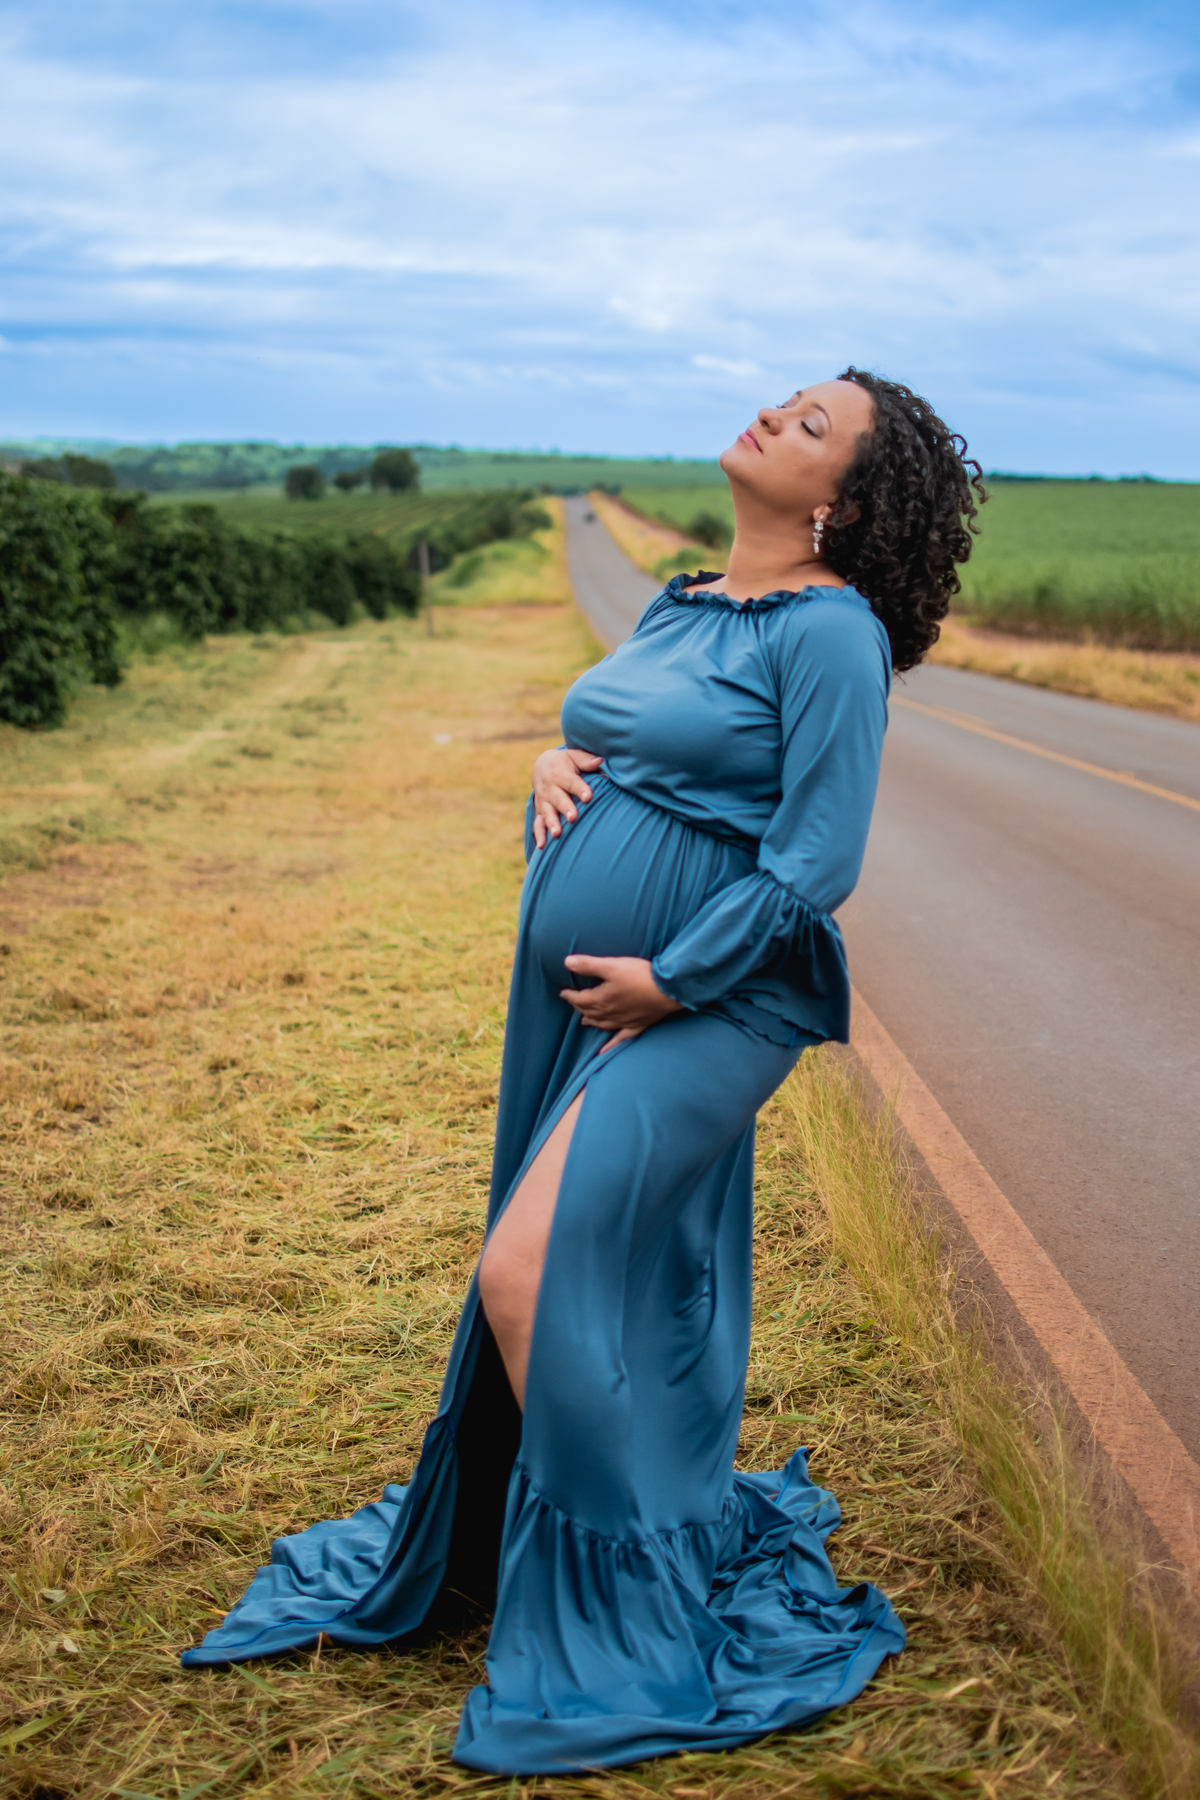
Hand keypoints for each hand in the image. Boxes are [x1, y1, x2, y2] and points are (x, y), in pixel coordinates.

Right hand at [531, 746, 603, 848]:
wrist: (541, 767)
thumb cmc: (565, 763)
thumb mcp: (574, 756)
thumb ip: (587, 760)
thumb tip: (601, 761)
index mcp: (560, 774)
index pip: (571, 782)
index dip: (580, 789)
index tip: (588, 797)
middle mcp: (550, 788)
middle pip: (558, 799)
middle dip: (565, 808)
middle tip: (573, 817)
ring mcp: (544, 801)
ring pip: (547, 813)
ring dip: (552, 823)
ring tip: (558, 834)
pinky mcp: (540, 811)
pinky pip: (537, 824)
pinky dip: (539, 835)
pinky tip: (543, 846)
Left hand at [560, 955, 682, 1046]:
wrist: (667, 991)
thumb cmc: (639, 976)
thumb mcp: (612, 966)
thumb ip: (589, 965)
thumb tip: (567, 962)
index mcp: (601, 999)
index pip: (580, 1000)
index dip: (570, 996)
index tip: (563, 993)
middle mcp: (609, 1013)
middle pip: (589, 1012)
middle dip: (579, 1007)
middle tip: (574, 1003)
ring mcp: (623, 1022)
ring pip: (601, 1025)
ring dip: (591, 1022)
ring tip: (584, 1021)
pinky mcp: (637, 1026)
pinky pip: (620, 1039)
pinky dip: (609, 1045)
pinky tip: (603, 1052)